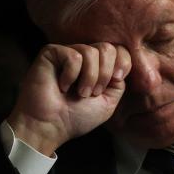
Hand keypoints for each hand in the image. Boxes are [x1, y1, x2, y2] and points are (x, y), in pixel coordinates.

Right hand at [7, 43, 131, 154]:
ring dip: (89, 77)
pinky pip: (73, 56)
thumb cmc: (75, 118)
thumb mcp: (108, 102)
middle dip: (105, 73)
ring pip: (91, 51)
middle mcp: (83, 58)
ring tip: (78, 93)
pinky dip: (71, 74)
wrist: (50, 126)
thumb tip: (120, 65)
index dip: (123, 62)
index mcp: (97, 67)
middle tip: (92, 93)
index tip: (116, 79)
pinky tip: (62, 86)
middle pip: (108, 47)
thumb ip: (119, 82)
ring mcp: (66, 54)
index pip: (118, 50)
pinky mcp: (51, 53)